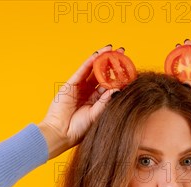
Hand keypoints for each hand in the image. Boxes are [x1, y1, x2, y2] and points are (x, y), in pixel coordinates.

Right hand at [37, 44, 123, 158]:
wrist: (61, 133)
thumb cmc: (79, 129)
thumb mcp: (96, 115)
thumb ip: (105, 102)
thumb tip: (117, 89)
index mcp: (97, 101)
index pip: (109, 85)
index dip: (118, 76)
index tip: (129, 68)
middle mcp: (89, 93)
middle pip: (102, 74)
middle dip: (111, 63)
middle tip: (122, 52)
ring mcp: (80, 88)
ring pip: (92, 70)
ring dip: (101, 58)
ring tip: (111, 48)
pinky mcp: (71, 85)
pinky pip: (82, 71)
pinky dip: (89, 62)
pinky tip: (97, 55)